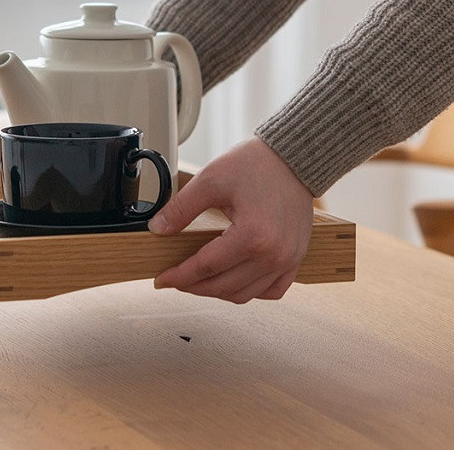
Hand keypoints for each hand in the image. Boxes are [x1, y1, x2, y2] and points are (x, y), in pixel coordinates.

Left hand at [148, 137, 313, 302]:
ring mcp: (288, 259)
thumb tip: (157, 229)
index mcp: (253, 236)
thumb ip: (181, 208)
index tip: (162, 279)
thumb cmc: (255, 164)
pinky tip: (231, 280)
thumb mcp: (210, 180)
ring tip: (198, 280)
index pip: (206, 267)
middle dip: (194, 286)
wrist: (292, 157)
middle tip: (175, 279)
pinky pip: (272, 290)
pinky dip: (249, 290)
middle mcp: (274, 254)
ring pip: (245, 294)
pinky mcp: (296, 258)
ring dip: (218, 291)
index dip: (179, 276)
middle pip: (224, 286)